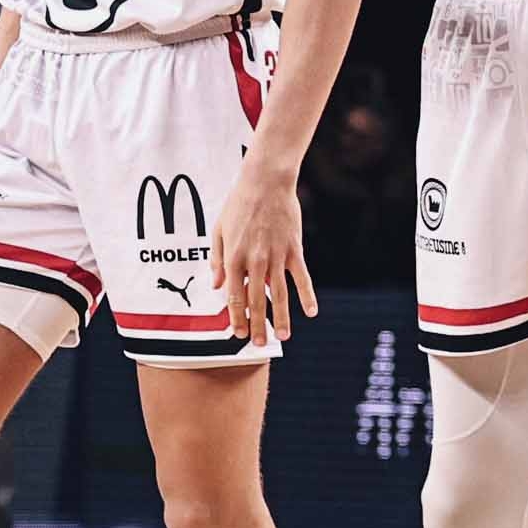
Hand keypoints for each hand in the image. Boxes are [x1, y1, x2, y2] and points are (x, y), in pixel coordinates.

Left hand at [212, 158, 315, 342]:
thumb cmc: (239, 204)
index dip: (235, 317)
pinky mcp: (293, 250)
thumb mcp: (219, 230)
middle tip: (258, 344)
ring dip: (282, 318)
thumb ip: (217, 259)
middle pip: (256, 301)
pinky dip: (307, 295)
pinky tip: (311, 311)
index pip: (234, 296)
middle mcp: (254, 261)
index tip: (237, 333)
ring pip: (280, 294)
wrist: (265, 182)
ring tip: (282, 337)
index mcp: (233, 257)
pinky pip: (302, 277)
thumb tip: (216, 285)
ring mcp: (276, 256)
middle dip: (257, 325)